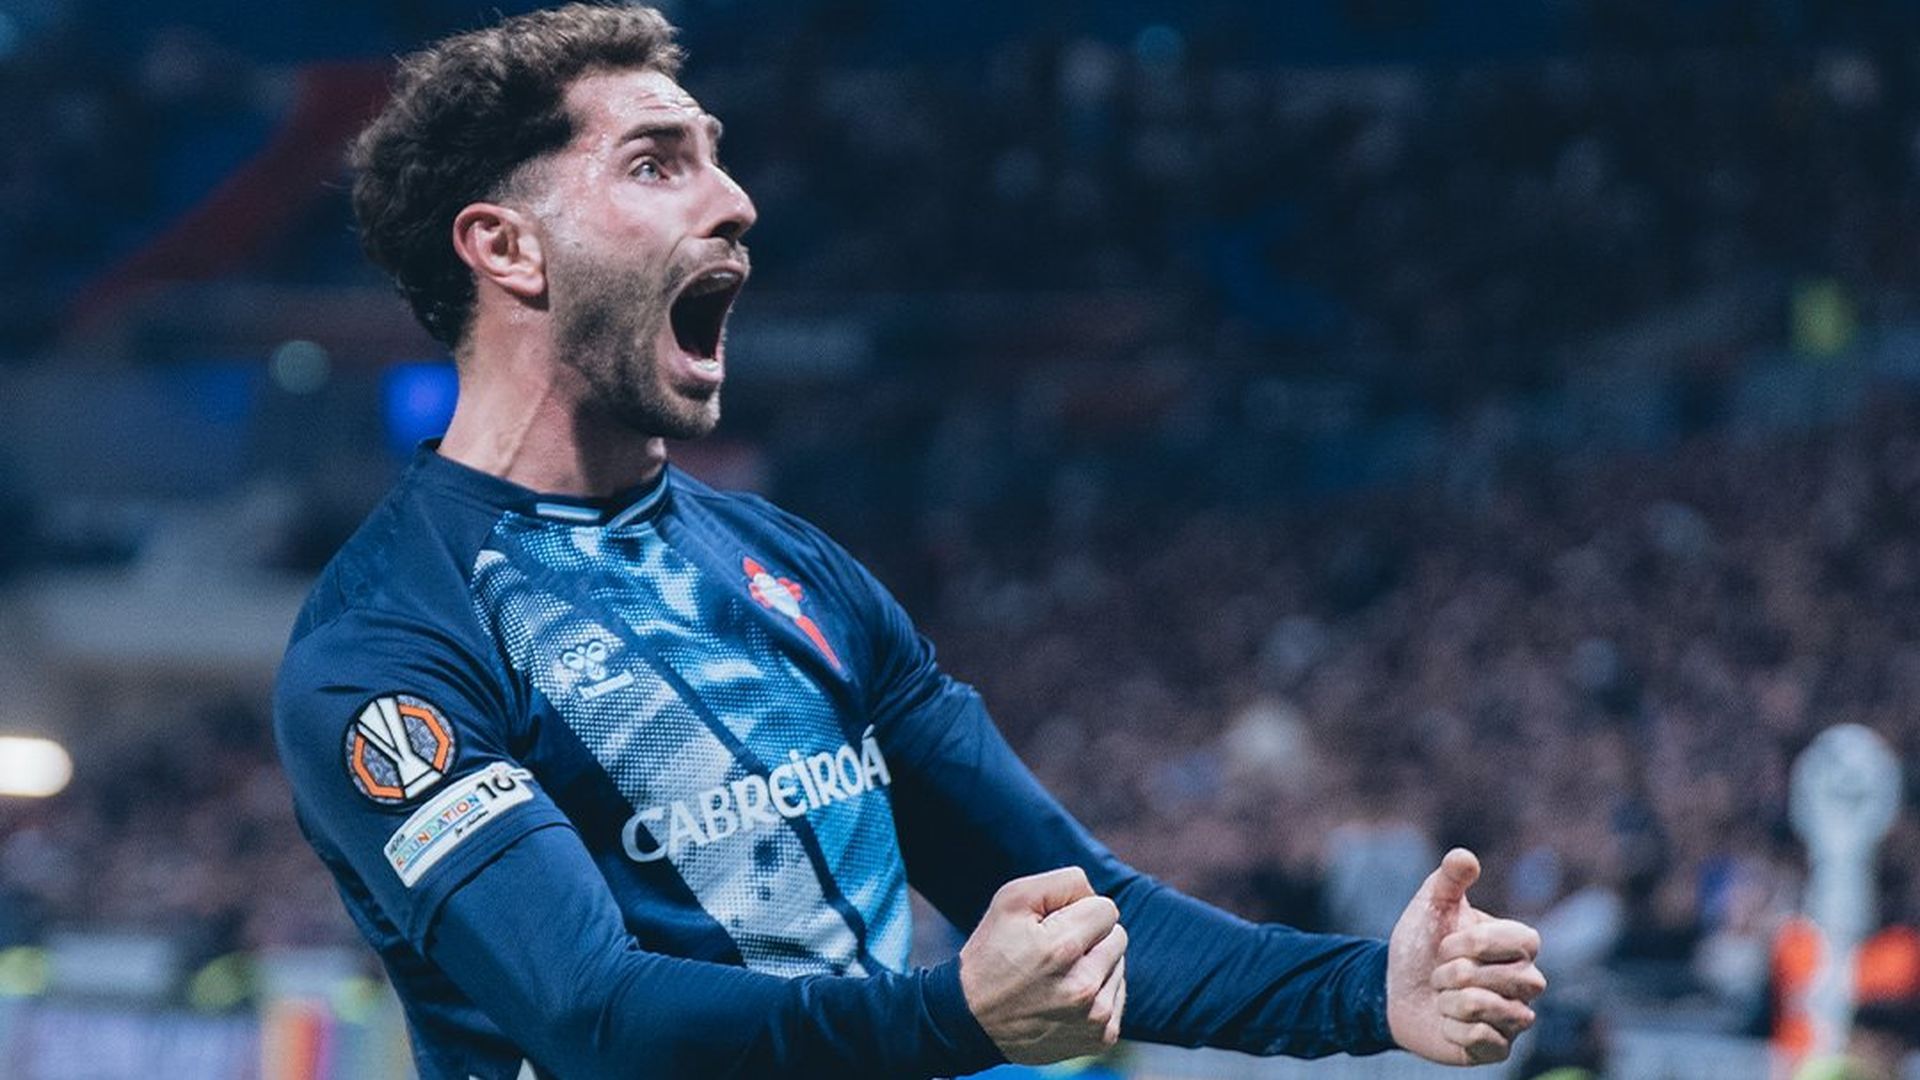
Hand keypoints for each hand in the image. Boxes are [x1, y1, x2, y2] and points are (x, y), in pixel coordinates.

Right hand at [959, 867, 1128, 1063]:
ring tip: (1056, 976)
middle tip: (1053, 951)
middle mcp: (1085, 988)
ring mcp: (1095, 1018)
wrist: (971, 1021)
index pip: (1106, 909)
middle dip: (1090, 937)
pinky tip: (1066, 997)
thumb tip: (1096, 895)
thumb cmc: (992, 953)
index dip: (1078, 910)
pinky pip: (1117, 996)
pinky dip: (1097, 993)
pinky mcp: (1100, 1039)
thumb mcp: (1011, 899)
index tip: (1053, 925)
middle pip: (1118, 936)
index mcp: (1062, 949)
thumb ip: (1063, 883)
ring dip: (1095, 965)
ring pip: (1119, 966)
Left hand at [1386, 848, 1545, 1064]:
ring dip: (1453, 1001)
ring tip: (1440, 996)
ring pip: (1500, 1010)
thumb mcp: (1429, 905)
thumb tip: (1464, 856)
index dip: (1480, 943)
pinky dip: (1452, 1028)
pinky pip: (1484, 1040)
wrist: (1392, 989)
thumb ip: (1448, 879)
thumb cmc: (1419, 944)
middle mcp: (1525, 982)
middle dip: (1460, 973)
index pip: (1526, 941)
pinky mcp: (1497, 1049)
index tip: (1446, 943)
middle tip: (1439, 973)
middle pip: (1517, 979)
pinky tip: (1444, 1022)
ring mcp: (1514, 1017)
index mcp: (1516, 945)